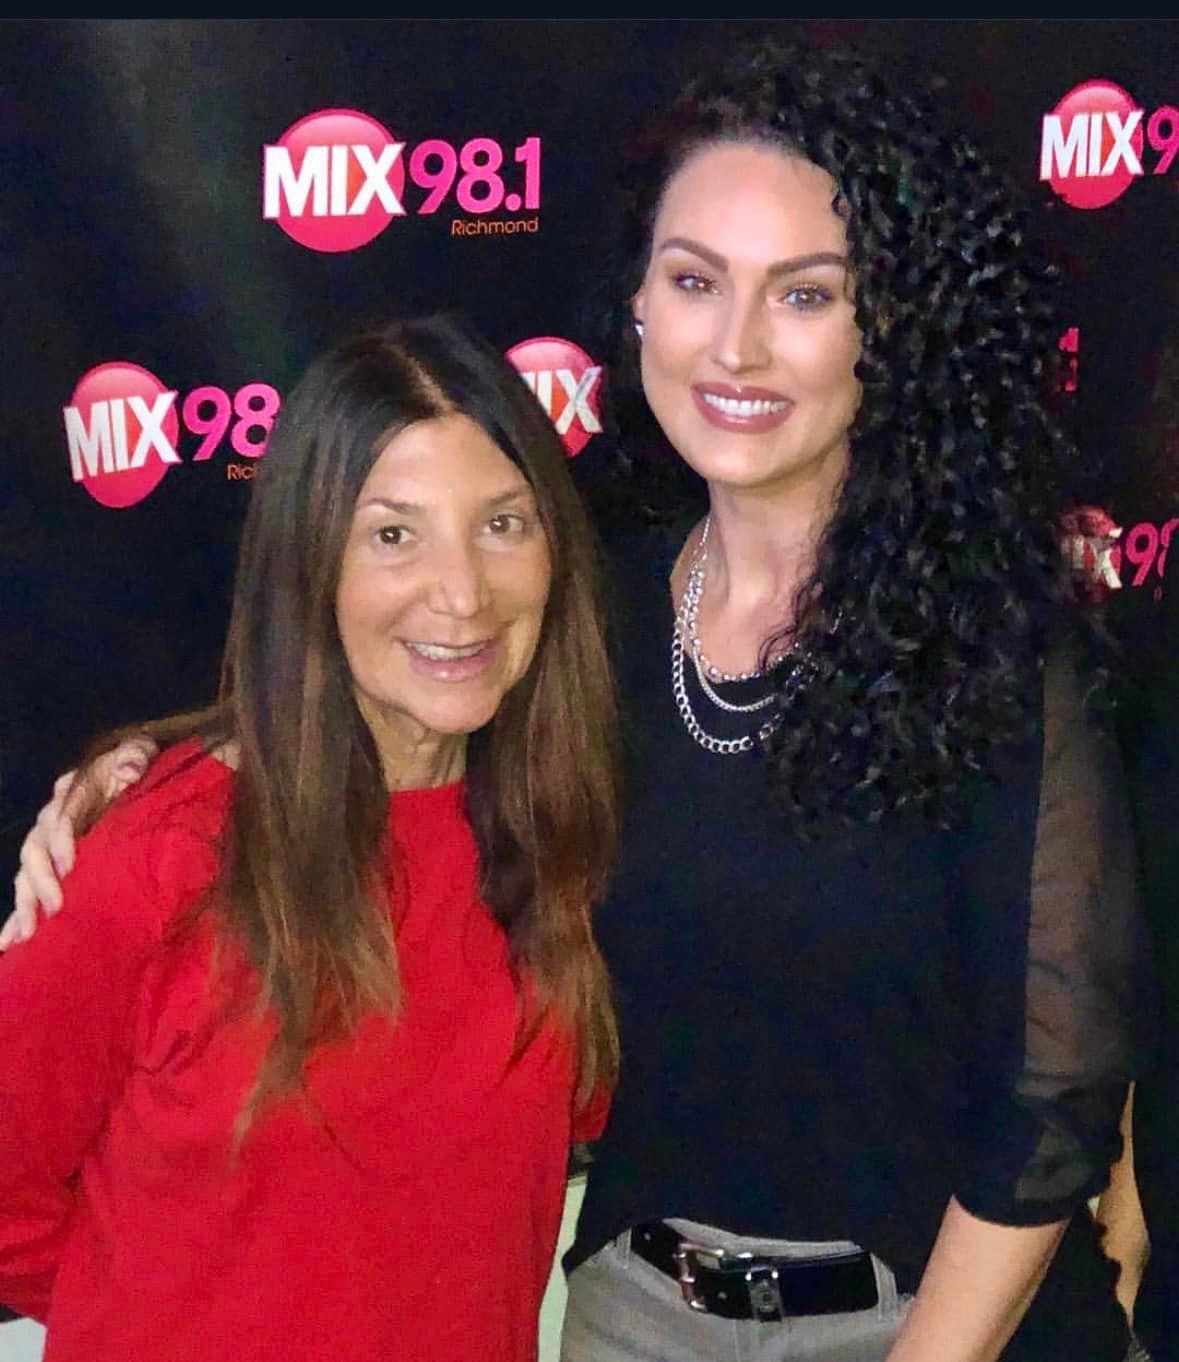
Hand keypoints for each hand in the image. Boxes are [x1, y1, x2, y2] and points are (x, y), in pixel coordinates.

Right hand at [3, 739, 156, 949]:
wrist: (140, 781)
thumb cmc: (140, 767)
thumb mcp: (141, 754)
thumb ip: (135, 756)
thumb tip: (128, 770)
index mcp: (72, 791)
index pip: (60, 816)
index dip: (61, 839)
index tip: (70, 865)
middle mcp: (53, 818)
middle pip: (35, 849)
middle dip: (42, 880)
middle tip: (56, 906)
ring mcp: (48, 845)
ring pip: (26, 875)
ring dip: (25, 904)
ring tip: (27, 933)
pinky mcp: (52, 868)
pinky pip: (29, 892)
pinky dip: (17, 917)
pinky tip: (8, 943)